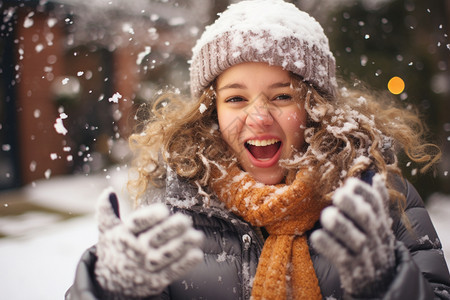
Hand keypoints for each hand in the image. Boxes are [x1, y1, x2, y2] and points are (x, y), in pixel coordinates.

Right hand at [94, 187, 203, 297]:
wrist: (109, 286)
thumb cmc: (113, 251)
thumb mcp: (106, 232)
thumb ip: (107, 211)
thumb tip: (109, 190)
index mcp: (123, 235)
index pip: (136, 224)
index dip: (149, 217)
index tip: (164, 210)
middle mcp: (135, 251)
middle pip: (153, 239)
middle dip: (170, 230)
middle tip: (185, 221)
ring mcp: (145, 267)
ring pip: (165, 256)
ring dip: (181, 246)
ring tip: (197, 236)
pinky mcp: (155, 280)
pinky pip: (171, 272)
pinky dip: (184, 265)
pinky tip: (196, 254)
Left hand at [310, 174, 395, 297]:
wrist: (381, 283)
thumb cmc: (374, 246)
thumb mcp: (379, 225)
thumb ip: (376, 203)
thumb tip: (376, 177)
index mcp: (380, 223)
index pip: (376, 204)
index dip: (364, 192)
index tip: (350, 182)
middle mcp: (375, 237)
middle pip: (366, 219)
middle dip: (353, 205)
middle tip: (339, 195)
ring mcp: (365, 254)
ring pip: (356, 239)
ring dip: (341, 226)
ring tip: (327, 214)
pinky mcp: (353, 270)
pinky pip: (341, 257)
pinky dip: (329, 247)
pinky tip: (317, 236)